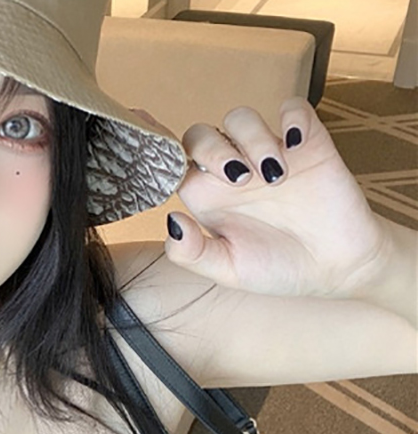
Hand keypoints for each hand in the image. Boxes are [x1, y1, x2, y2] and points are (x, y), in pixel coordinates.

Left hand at [157, 98, 388, 299]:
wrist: (336, 266)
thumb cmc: (277, 268)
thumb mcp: (229, 271)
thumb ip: (192, 253)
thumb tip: (170, 220)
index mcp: (205, 198)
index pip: (171, 164)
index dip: (158, 150)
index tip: (150, 139)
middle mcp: (230, 171)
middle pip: (201, 136)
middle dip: (214, 151)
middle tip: (240, 180)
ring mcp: (266, 153)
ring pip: (241, 118)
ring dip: (253, 140)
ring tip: (274, 178)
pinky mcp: (306, 141)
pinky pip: (292, 109)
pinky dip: (292, 119)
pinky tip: (298, 146)